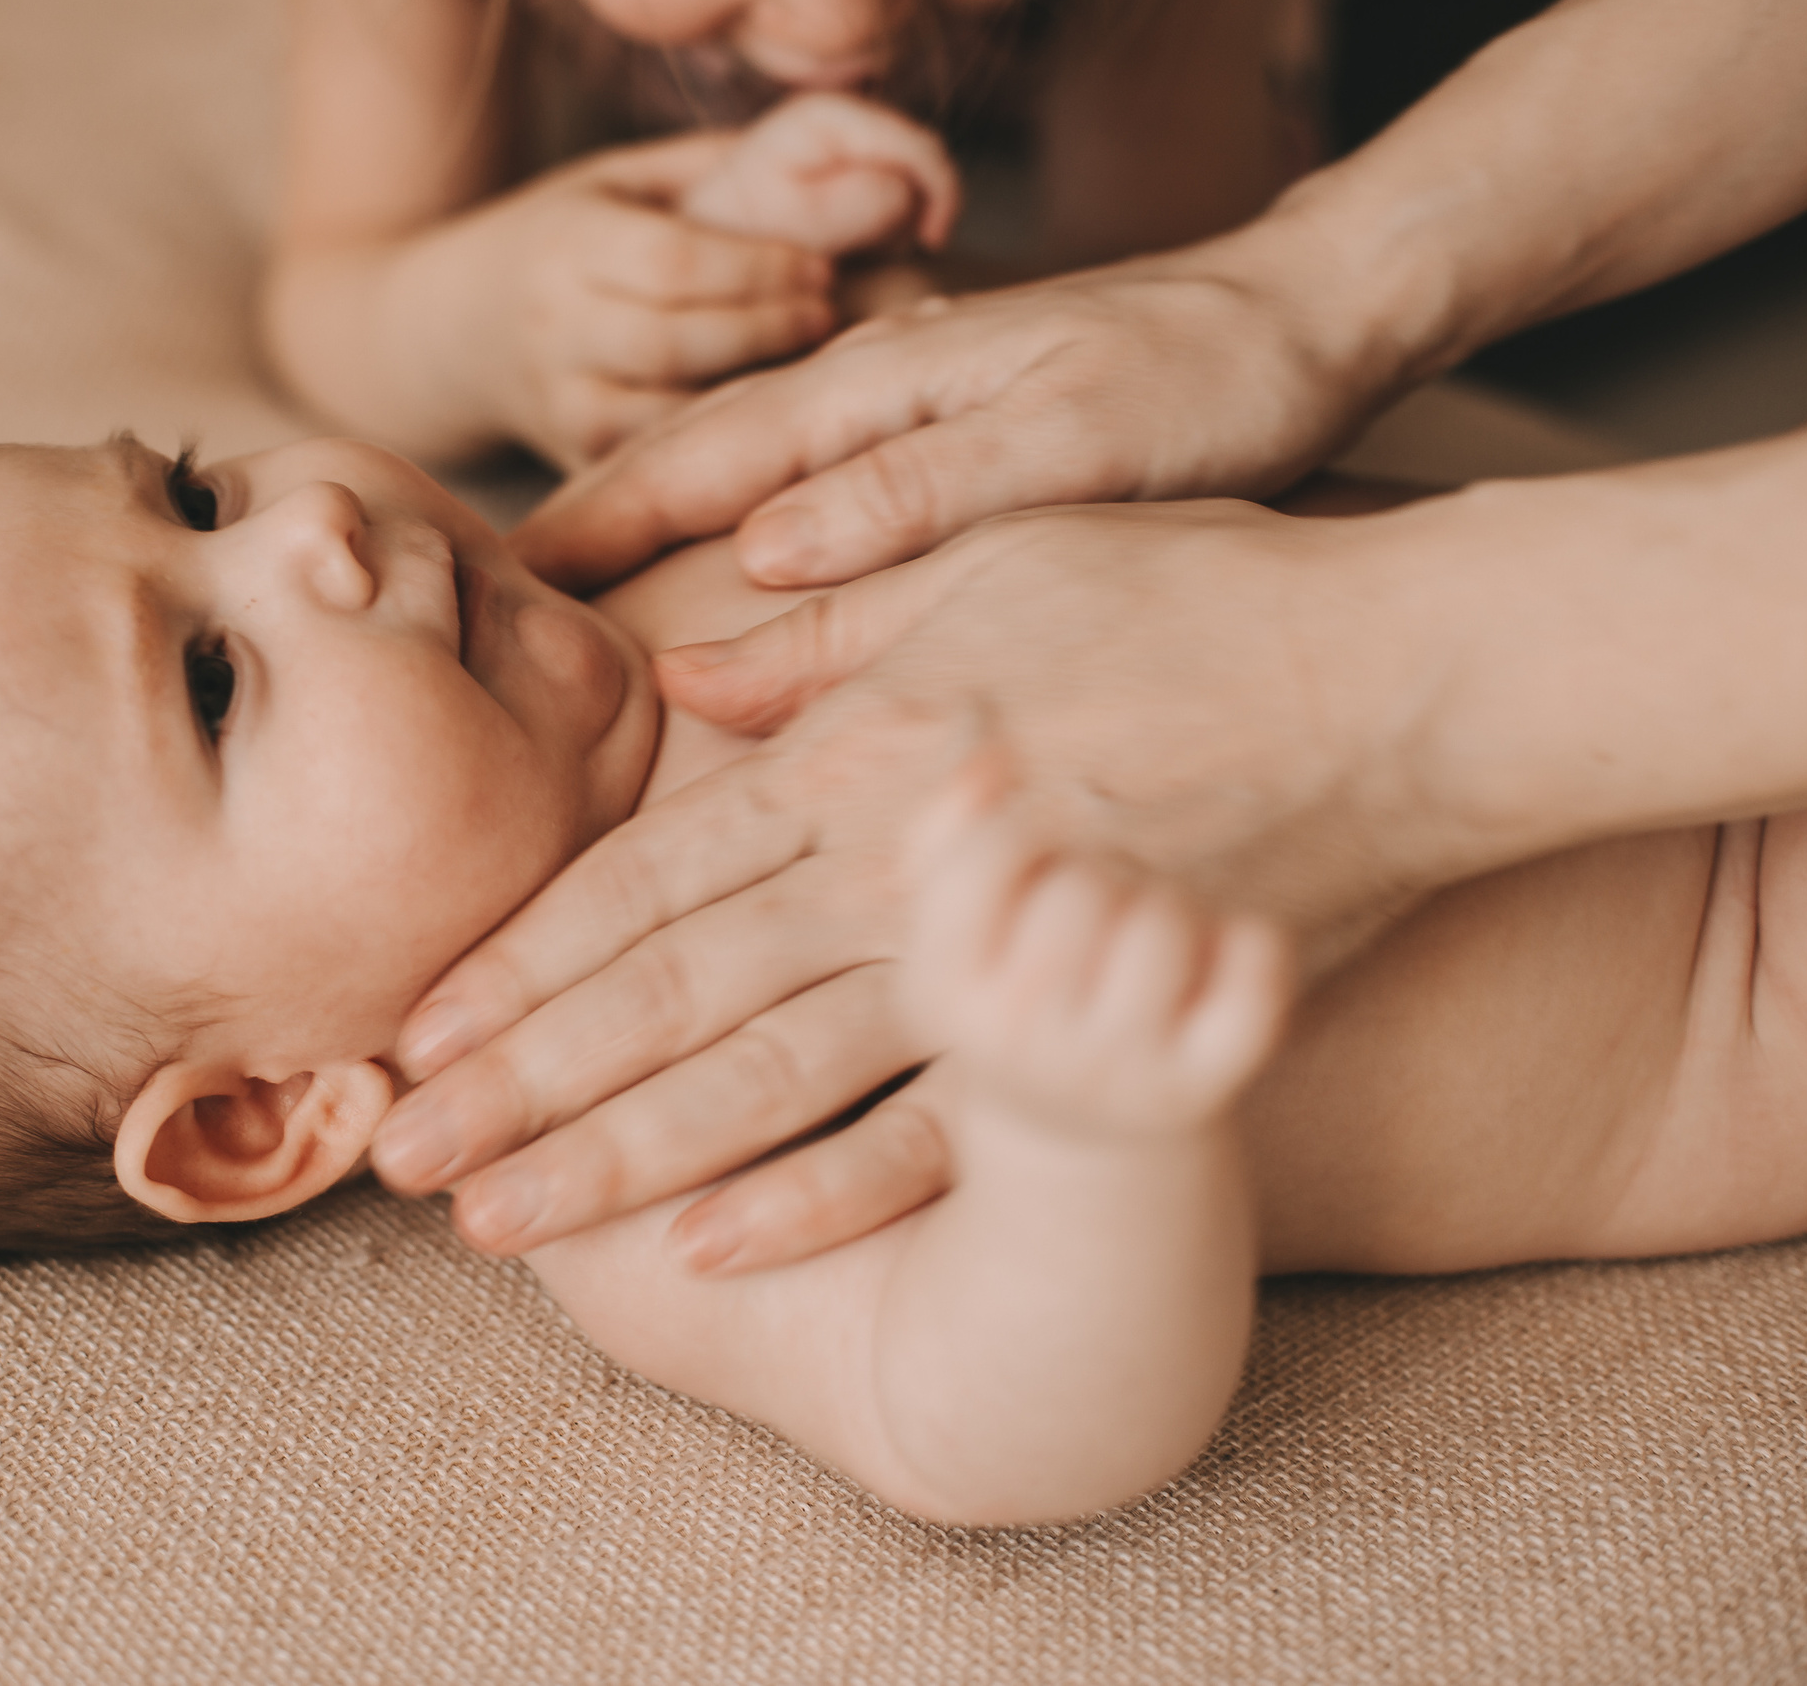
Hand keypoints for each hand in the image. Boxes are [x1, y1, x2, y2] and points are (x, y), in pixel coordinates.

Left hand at [374, 499, 1446, 1261]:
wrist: (1410, 680)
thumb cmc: (1205, 596)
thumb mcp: (998, 557)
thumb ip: (832, 625)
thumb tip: (691, 674)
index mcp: (857, 750)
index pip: (647, 874)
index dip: (521, 959)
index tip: (418, 1029)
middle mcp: (894, 861)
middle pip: (668, 990)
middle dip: (522, 1085)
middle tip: (397, 1162)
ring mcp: (990, 954)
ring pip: (764, 1075)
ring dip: (619, 1159)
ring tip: (501, 1228)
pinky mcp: (1089, 1027)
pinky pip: (935, 1132)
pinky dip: (819, 1196)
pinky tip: (712, 1250)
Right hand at [435, 133, 837, 470]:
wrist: (447, 334)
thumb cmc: (558, 242)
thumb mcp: (614, 179)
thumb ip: (706, 170)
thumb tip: (829, 168)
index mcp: (565, 243)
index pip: (672, 262)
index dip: (757, 268)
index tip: (819, 266)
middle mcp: (552, 327)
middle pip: (674, 340)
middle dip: (764, 328)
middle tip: (827, 314)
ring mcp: (557, 402)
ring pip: (664, 412)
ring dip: (746, 394)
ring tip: (807, 367)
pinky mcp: (570, 457)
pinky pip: (654, 461)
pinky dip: (714, 445)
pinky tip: (766, 421)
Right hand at [508, 227, 1381, 589]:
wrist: (1306, 326)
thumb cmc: (1204, 386)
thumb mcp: (1069, 441)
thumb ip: (916, 491)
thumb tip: (762, 548)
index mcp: (885, 382)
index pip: (704, 455)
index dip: (601, 524)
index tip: (510, 587)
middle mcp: (876, 388)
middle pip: (697, 453)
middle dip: (595, 521)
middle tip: (498, 599)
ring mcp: (906, 410)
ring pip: (744, 467)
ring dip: (654, 518)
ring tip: (574, 591)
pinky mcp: (946, 439)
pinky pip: (806, 485)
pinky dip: (738, 521)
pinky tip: (730, 570)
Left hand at [678, 92, 959, 257]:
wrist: (697, 245)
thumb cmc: (738, 236)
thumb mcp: (797, 223)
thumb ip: (854, 204)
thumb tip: (903, 194)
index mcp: (829, 117)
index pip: (918, 144)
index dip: (941, 191)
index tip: (932, 242)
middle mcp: (841, 119)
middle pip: (920, 163)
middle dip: (914, 211)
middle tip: (871, 255)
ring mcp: (845, 144)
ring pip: (910, 186)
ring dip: (896, 226)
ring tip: (847, 255)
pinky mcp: (845, 171)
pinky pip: (891, 203)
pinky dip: (882, 232)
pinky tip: (847, 251)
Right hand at [902, 762, 1290, 1140]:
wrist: (1077, 1143)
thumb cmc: (1013, 997)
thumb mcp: (951, 931)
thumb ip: (948, 828)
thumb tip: (987, 742)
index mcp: (942, 996)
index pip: (990, 856)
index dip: (1024, 832)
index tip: (1032, 863)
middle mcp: (1020, 1044)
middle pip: (1083, 884)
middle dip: (1099, 876)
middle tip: (1096, 918)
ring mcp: (1114, 1074)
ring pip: (1164, 919)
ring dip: (1171, 907)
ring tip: (1151, 945)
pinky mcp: (1202, 1089)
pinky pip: (1254, 964)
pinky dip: (1251, 944)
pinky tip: (1222, 964)